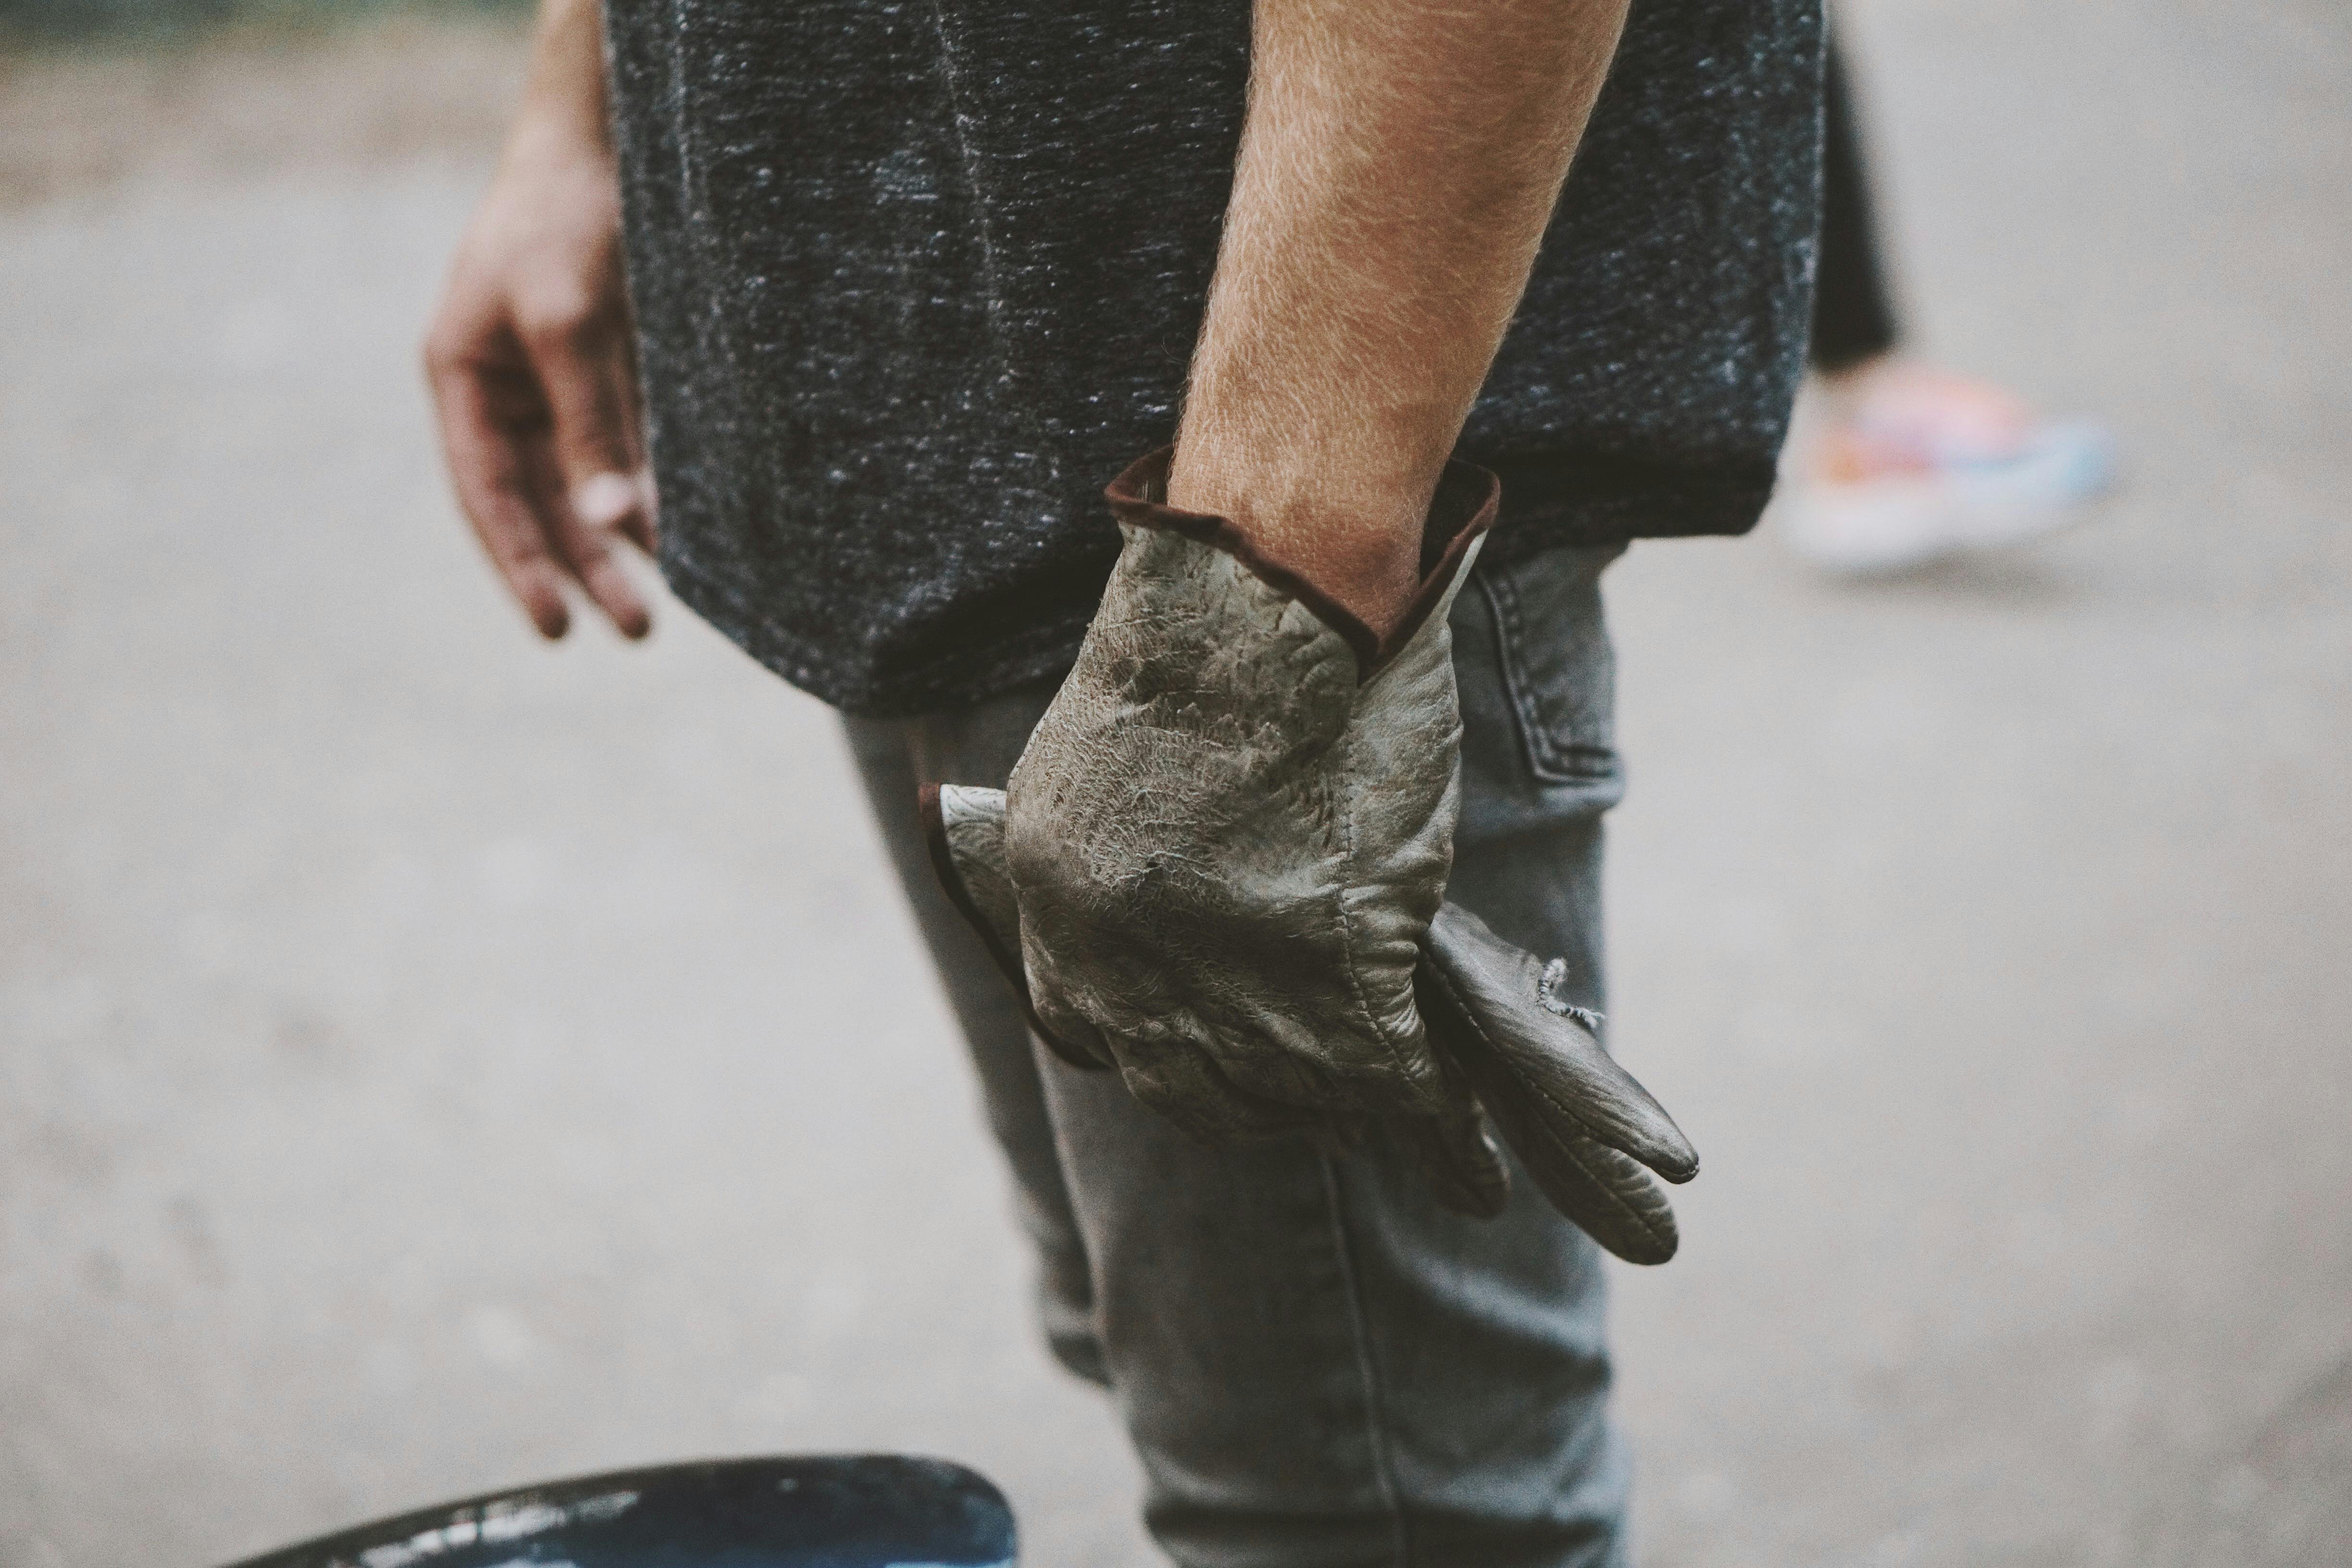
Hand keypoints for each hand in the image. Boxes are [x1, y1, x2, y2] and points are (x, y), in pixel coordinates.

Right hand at [424, 99, 652, 639]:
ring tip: (661, 605)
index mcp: (464, 380)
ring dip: (622, 543)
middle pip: (544, 505)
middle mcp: (506, 393)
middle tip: (638, 631)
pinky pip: (626, 450)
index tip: (555, 630)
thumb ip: (591, 423)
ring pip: (588, 486)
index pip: (488, 497)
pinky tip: (680, 537)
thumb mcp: (567, 323)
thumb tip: (615, 523)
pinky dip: (648, 494)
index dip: (521, 565)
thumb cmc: (564, 221)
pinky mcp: (612, 374)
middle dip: (588, 569)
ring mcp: (558, 385)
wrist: (606, 143)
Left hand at [999, 449, 1496, 1141]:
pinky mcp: (1331, 991)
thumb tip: (1175, 887)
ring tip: (1389, 1107)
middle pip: (1189, 1090)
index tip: (1210, 1043)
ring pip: (1289, 1096)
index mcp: (1054, 914)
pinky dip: (1434, 1108)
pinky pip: (1392, 1079)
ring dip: (1341, 1106)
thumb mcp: (1101, 760)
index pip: (1095, 1029)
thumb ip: (1123, 848)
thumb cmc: (1193, 651)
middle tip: (1311, 1101)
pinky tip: (1463, 1134)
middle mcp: (1120, 980)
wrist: (1257, 611)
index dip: (1162, 1040)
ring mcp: (1224, 998)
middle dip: (1253, 1099)